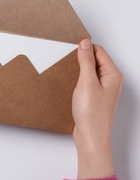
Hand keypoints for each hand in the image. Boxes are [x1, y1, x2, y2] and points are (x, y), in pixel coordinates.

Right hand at [72, 39, 122, 178]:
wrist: (90, 136)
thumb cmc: (91, 113)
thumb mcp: (86, 82)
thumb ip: (86, 61)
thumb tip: (84, 43)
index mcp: (112, 74)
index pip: (99, 51)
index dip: (85, 48)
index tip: (70, 49)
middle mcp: (110, 80)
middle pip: (95, 60)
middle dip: (81, 59)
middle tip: (67, 61)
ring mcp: (103, 89)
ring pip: (89, 71)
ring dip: (78, 70)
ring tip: (68, 73)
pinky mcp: (94, 97)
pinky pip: (86, 81)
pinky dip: (78, 80)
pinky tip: (70, 84)